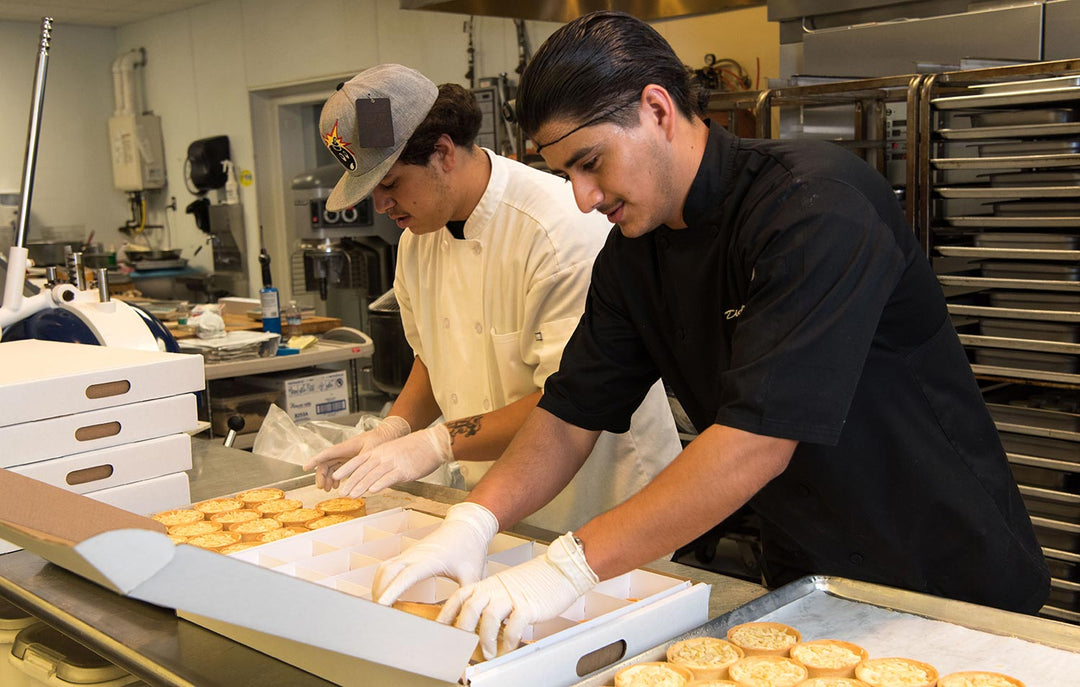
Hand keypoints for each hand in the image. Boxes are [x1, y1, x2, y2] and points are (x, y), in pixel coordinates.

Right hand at [303, 416, 410, 489]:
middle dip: (320, 476)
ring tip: (329, 489)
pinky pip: (338, 469)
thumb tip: (357, 478)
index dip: (315, 460)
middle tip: (322, 488)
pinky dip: (335, 478)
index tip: (305, 467)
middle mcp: (343, 451)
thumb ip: (363, 464)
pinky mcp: (350, 460)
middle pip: (325, 463)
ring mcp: (346, 455)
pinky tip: (337, 485)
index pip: (326, 454)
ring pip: (330, 467)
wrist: (388, 435)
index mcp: (346, 447)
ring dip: (327, 478)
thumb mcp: (371, 452)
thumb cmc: (380, 440)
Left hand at [335, 424, 453, 496]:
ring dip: (361, 486)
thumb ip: (382, 462)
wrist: (431, 443)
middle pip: (363, 469)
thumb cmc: (415, 448)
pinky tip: (372, 491)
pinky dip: (380, 484)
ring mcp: (393, 462)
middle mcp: (384, 456)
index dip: (347, 469)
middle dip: (351, 482)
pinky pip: (389, 477)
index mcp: (380, 451)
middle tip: (342, 493)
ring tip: (352, 495)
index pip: (358, 460)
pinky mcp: (404, 470)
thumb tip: (375, 476)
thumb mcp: (393, 451)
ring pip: (373, 475)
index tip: (336, 476)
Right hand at [372, 501, 497, 604]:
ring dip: (378, 586)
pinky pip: (388, 566)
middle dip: (379, 593)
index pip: (406, 575)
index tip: (382, 605)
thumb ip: (466, 597)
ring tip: (381, 609)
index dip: (392, 591)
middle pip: (387, 572)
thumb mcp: (473, 574)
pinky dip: (382, 581)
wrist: (467, 525)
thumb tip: (461, 618)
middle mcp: (415, 555)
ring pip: (384, 568)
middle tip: (380, 616)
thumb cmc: (470, 549)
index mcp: (431, 559)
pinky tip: (386, 595)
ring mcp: (410, 553)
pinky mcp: (408, 554)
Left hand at [438, 532, 597, 658]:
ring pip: (488, 619)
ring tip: (489, 653)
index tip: (440, 630)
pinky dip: (508, 641)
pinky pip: (513, 626)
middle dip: (463, 631)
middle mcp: (495, 589)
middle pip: (470, 609)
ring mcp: (511, 596)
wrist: (560, 570)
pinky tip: (508, 647)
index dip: (447, 615)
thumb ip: (491, 601)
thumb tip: (477, 624)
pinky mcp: (527, 606)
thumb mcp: (505, 587)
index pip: (460, 598)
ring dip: (485, 640)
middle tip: (463, 647)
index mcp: (488, 584)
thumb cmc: (534, 581)